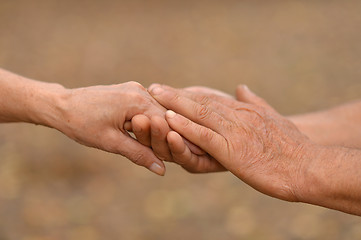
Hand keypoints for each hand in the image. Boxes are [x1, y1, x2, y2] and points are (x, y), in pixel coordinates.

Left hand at [56, 81, 166, 175]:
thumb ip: (139, 154)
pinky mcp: (129, 92)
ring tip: (149, 147)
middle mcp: (140, 91)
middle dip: (164, 137)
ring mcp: (135, 89)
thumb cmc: (82, 124)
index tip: (173, 157)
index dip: (170, 142)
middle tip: (162, 156)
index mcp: (138, 100)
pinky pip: (146, 109)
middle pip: (165, 117)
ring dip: (155, 130)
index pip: (167, 123)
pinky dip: (148, 123)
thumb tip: (161, 170)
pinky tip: (140, 134)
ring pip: (156, 113)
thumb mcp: (111, 143)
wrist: (60, 106)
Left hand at [148, 84, 313, 200]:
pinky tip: (169, 119)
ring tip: (154, 95)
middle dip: (175, 95)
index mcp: (245, 111)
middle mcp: (237, 116)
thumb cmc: (293, 147)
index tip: (170, 90)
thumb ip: (254, 102)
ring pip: (199, 113)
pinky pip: (204, 135)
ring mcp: (234, 131)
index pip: (211, 99)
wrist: (309, 166)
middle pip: (200, 102)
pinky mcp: (232, 149)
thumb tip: (242, 87)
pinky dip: (186, 126)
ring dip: (174, 104)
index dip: (188, 95)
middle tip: (153, 87)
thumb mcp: (273, 118)